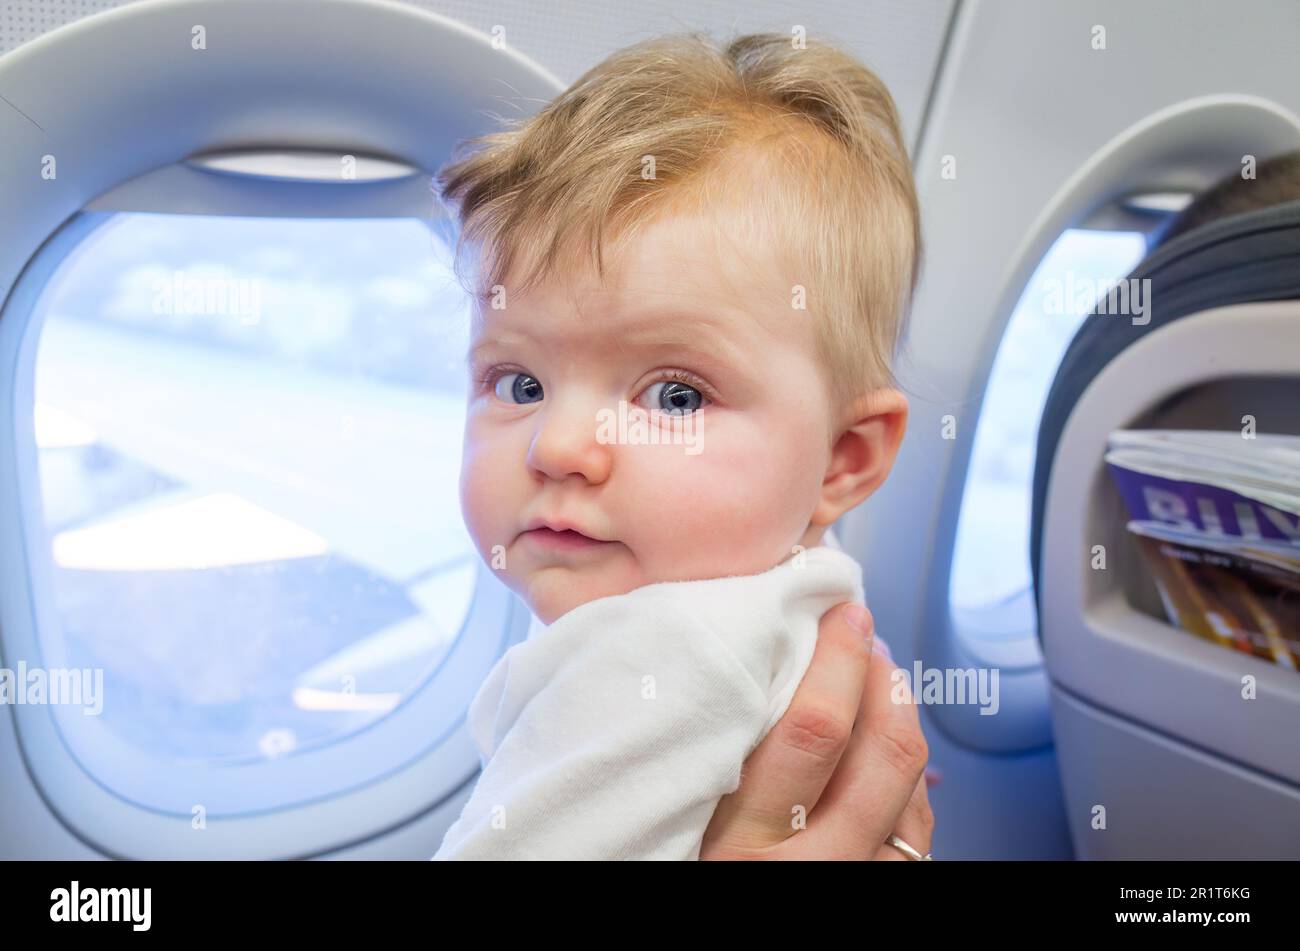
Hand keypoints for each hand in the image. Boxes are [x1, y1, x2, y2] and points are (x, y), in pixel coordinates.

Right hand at [700, 602, 934, 859]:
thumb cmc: (679, 872)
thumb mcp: (686, 821)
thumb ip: (713, 754)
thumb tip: (759, 658)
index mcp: (742, 842)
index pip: (813, 732)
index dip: (840, 660)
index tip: (842, 615)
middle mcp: (814, 865)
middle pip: (886, 753)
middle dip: (885, 681)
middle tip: (864, 638)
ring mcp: (859, 879)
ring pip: (914, 789)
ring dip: (902, 722)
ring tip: (876, 683)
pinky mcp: (891, 890)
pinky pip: (919, 827)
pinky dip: (906, 775)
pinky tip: (880, 747)